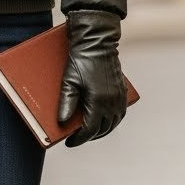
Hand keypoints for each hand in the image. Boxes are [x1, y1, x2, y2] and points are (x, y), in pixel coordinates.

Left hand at [57, 9, 126, 147]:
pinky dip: (111, 120)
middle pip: (103, 129)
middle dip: (89, 136)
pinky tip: (103, 120)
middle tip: (77, 138)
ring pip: (113, 122)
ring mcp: (119, 96)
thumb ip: (66, 104)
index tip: (69, 143)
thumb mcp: (68, 82)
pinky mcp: (122, 90)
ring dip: (102, 130)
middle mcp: (112, 101)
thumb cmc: (80, 59)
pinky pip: (120, 113)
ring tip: (89, 132)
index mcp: (98, 100)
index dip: (79, 139)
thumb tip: (63, 124)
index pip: (90, 130)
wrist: (97, 41)